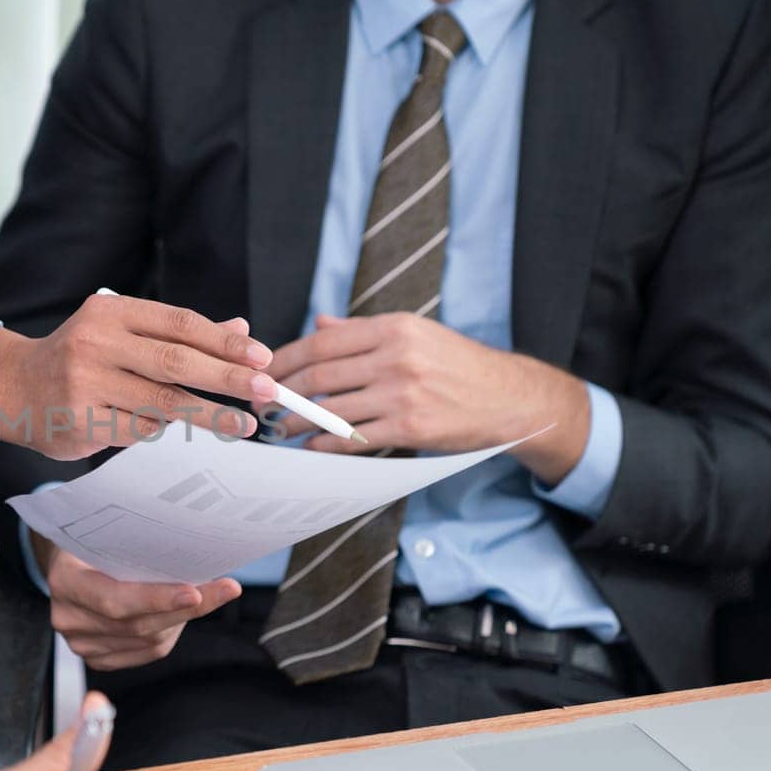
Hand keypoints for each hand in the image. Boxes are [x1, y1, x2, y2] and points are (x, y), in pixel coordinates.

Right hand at [0, 295, 275, 460]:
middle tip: (265, 390)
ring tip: (243, 424)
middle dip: (227, 377)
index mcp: (110, 312)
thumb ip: (177, 333)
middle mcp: (95, 343)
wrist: (12, 386)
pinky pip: (138, 431)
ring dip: (209, 415)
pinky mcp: (80, 422)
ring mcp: (85, 384)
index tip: (261, 357)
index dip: (224, 341)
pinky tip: (173, 430)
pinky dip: (161, 431)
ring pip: (162, 403)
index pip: (180, 324)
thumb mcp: (122, 331)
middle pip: (176, 362)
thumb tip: (241, 329)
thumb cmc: (80, 357)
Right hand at [33, 533, 240, 669]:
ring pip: (147, 642)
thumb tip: (193, 554)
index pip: (114, 599)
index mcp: (64, 580)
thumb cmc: (89, 541)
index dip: (156, 599)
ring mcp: (80, 643)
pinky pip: (146, 653)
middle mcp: (68, 618)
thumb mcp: (103, 532)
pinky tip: (179, 614)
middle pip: (137, 624)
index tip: (195, 592)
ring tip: (203, 596)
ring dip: (180, 620)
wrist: (67, 562)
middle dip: (185, 608)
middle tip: (224, 590)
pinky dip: (168, 633)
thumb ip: (135, 547)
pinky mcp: (97, 658)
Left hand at [267, 313, 589, 484]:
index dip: (286, 359)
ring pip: (332, 408)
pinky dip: (325, 443)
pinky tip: (311, 446)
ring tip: (279, 429)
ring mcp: (404, 393)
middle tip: (263, 405)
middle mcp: (397, 357)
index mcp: (394, 328)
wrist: (508, 398)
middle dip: (283, 393)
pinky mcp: (411, 427)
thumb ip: (362, 331)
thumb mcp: (415, 334)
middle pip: (320, 375)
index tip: (264, 374)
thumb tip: (319, 324)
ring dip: (297, 422)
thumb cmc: (457, 365)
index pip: (323, 342)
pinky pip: (354, 438)